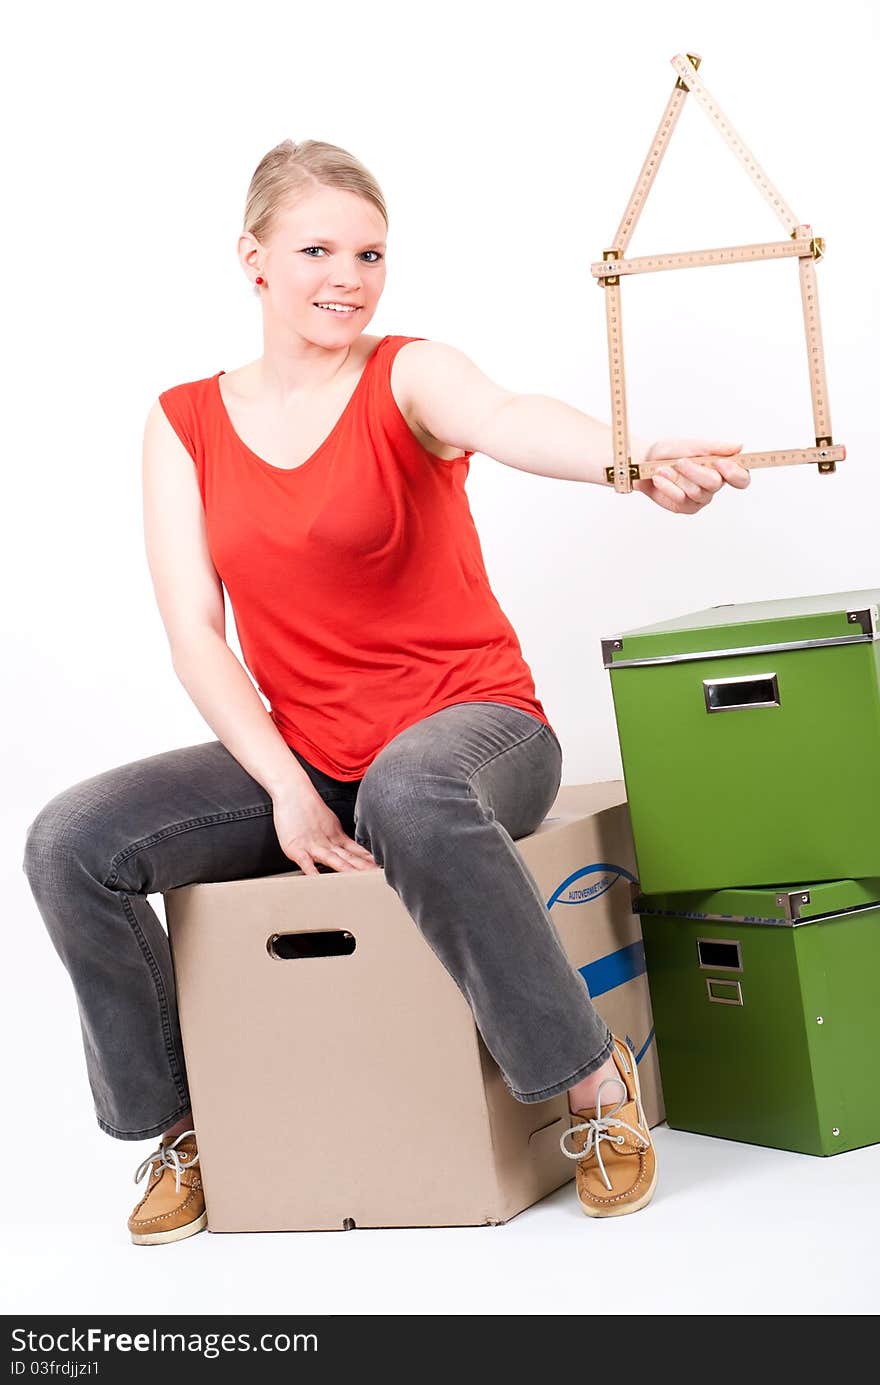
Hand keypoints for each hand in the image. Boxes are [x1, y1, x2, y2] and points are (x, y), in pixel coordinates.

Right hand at [272, 783, 380, 875]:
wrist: (291, 789)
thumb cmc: (306, 806)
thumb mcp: (329, 822)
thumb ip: (338, 837)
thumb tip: (350, 848)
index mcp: (336, 836)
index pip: (356, 851)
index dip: (369, 861)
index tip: (382, 868)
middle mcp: (327, 842)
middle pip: (348, 858)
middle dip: (363, 869)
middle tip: (377, 876)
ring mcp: (312, 845)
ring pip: (332, 860)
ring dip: (346, 870)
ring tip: (358, 879)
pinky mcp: (296, 848)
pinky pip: (306, 863)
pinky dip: (313, 872)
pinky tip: (319, 881)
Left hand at [634, 438, 750, 513]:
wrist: (644, 462)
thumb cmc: (669, 452)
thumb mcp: (691, 444)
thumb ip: (714, 447)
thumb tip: (738, 447)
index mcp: (721, 468)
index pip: (741, 478)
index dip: (735, 474)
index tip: (720, 463)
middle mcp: (714, 485)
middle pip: (715, 483)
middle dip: (695, 471)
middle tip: (680, 461)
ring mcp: (700, 498)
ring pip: (697, 491)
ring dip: (677, 477)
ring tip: (664, 468)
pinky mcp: (685, 507)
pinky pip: (681, 499)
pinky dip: (668, 486)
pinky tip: (659, 478)